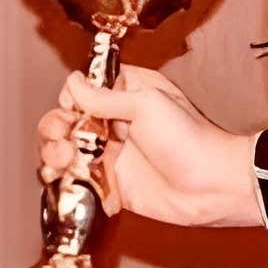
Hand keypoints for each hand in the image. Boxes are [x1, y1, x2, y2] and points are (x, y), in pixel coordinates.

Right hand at [34, 66, 262, 229]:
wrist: (212, 187)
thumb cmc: (189, 139)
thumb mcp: (145, 105)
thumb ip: (104, 96)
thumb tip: (72, 81)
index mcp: (127, 93)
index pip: (83, 89)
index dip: (70, 99)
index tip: (72, 108)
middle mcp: (116, 122)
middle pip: (67, 120)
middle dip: (55, 128)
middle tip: (61, 139)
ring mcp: (113, 154)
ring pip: (68, 151)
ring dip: (55, 155)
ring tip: (64, 161)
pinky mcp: (112, 184)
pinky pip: (80, 180)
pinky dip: (68, 181)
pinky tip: (70, 181)